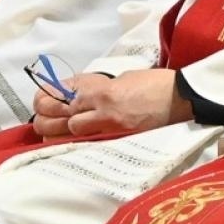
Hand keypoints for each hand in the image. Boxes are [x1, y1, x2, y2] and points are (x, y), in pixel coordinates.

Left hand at [33, 70, 191, 140]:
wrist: (181, 97)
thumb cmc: (156, 85)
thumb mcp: (124, 79)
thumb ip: (101, 89)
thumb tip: (83, 99)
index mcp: (102, 86)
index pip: (62, 93)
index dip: (48, 99)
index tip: (42, 103)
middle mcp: (101, 103)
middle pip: (61, 113)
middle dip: (49, 118)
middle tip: (44, 122)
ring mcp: (110, 122)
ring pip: (71, 129)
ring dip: (63, 132)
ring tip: (61, 133)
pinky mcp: (120, 136)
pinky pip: (90, 141)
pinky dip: (80, 142)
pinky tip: (75, 144)